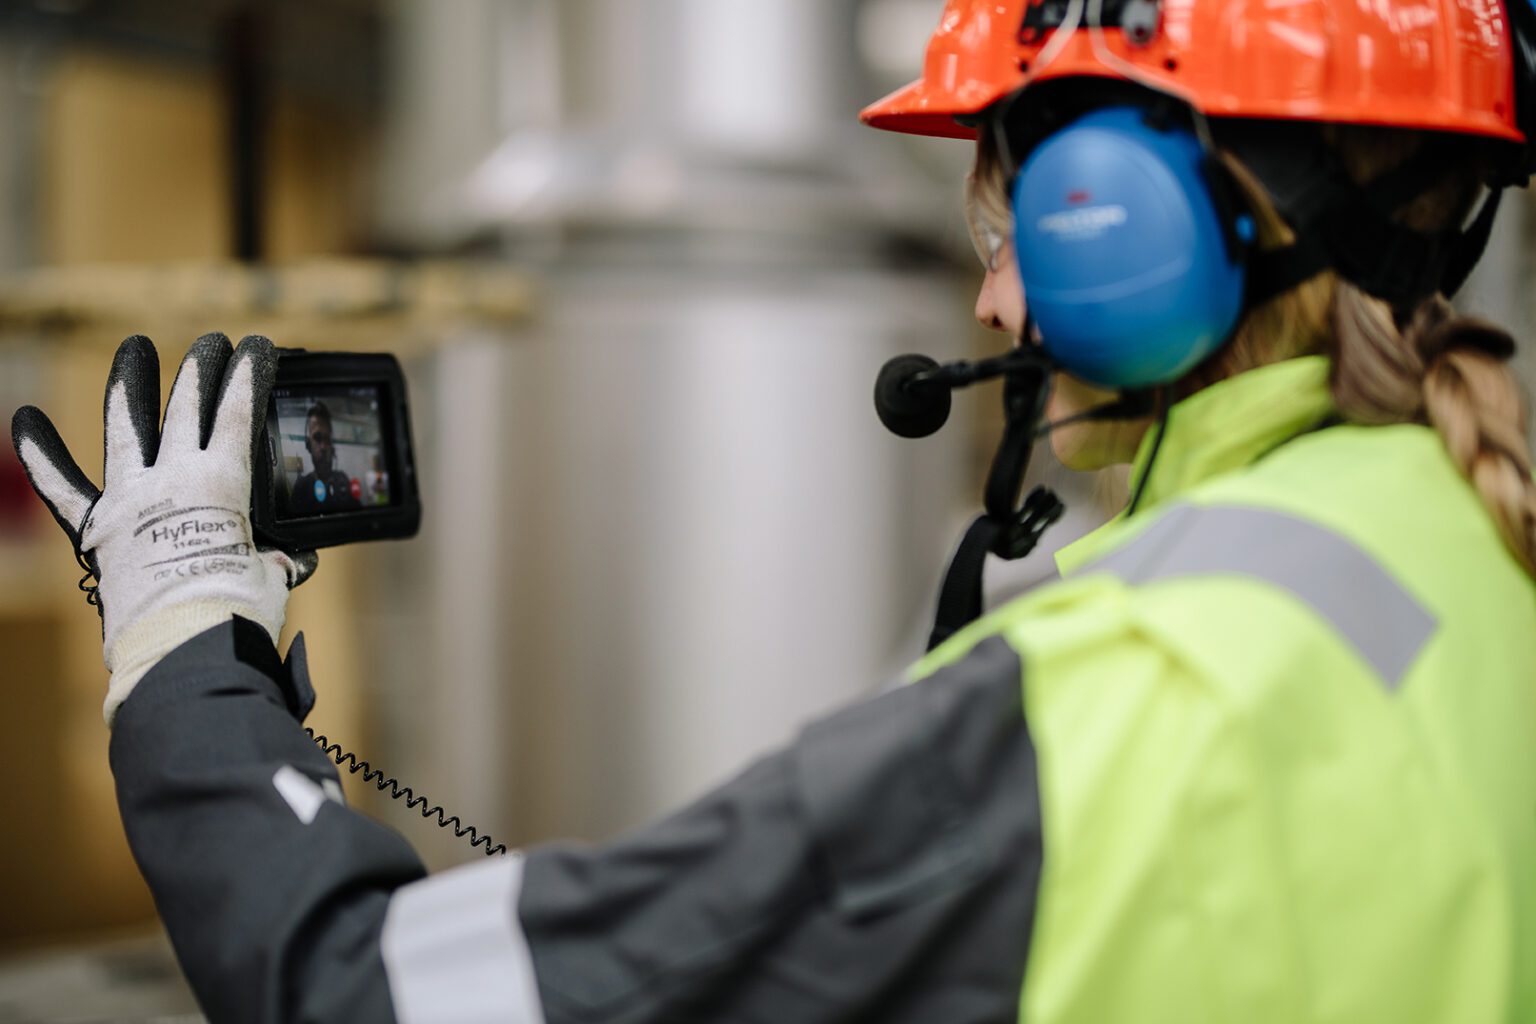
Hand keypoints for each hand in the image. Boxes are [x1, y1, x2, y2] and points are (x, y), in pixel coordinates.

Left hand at [11, 334, 316, 724]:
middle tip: (211, 343)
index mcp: (222, 482)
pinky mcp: (98, 530)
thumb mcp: (270, 572)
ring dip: (130, 384)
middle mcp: (172, 479)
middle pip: (185, 408)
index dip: (250, 374)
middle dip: (200, 369)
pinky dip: (42, 454)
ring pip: (126, 428)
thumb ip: (268, 553)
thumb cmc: (236, 612)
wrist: (184, 648)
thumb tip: (280, 558)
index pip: (237, 412)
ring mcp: (129, 499)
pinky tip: (24, 420)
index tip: (257, 347)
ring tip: (135, 348)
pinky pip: (61, 487)